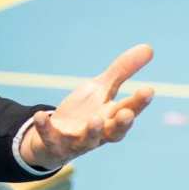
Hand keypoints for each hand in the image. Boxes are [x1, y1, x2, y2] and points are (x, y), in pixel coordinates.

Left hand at [19, 43, 153, 169]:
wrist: (54, 139)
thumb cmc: (84, 112)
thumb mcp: (101, 89)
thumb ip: (121, 71)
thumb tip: (149, 47)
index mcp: (112, 118)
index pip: (129, 110)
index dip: (139, 102)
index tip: (148, 89)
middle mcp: (99, 133)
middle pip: (114, 130)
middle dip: (122, 123)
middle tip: (127, 113)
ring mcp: (76, 140)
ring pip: (88, 139)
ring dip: (93, 130)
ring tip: (95, 119)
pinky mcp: (53, 142)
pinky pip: (48, 136)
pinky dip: (44, 127)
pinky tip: (40, 115)